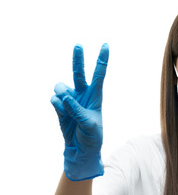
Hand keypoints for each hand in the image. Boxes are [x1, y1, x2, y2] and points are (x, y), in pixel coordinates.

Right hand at [51, 43, 108, 180]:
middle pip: (79, 73)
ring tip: (67, 108)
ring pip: (60, 86)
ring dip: (61, 94)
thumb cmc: (92, 137)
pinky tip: (63, 114)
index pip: (99, 75)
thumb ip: (77, 110)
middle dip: (78, 59)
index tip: (106, 45)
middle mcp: (83, 95)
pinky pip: (54, 99)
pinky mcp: (60, 107)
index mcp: (96, 96)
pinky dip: (56, 105)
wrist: (81, 149)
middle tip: (79, 45)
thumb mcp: (89, 124)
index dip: (102, 60)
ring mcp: (70, 100)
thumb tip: (64, 97)